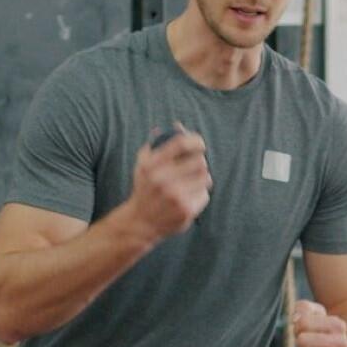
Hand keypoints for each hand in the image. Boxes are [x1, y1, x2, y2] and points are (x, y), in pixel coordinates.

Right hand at [127, 123, 210, 240]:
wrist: (140, 222)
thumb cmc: (145, 189)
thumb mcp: (143, 165)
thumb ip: (157, 144)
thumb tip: (176, 125)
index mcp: (152, 166)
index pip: (180, 143)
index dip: (195, 140)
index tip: (200, 144)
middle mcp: (163, 180)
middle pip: (199, 161)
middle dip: (199, 162)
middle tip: (195, 167)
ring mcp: (175, 196)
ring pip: (206, 178)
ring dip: (201, 179)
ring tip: (191, 183)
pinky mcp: (185, 210)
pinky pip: (204, 195)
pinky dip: (199, 195)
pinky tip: (188, 198)